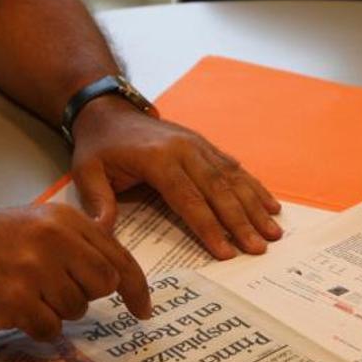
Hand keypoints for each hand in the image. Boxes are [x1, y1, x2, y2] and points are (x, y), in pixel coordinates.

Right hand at [0, 204, 149, 340]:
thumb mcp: (33, 222)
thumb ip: (76, 236)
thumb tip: (114, 254)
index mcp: (63, 218)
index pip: (117, 255)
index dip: (136, 286)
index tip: (143, 308)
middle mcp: (53, 238)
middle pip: (103, 284)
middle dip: (84, 295)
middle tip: (52, 290)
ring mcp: (36, 268)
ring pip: (77, 308)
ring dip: (55, 311)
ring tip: (24, 292)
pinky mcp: (17, 299)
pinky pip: (50, 328)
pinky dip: (37, 327)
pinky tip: (14, 309)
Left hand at [70, 95, 282, 259]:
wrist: (110, 109)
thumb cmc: (99, 146)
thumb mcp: (86, 172)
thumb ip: (97, 202)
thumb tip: (102, 234)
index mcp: (158, 159)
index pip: (187, 198)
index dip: (208, 226)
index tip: (225, 251)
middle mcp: (185, 150)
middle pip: (218, 190)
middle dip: (241, 221)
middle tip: (260, 247)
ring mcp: (199, 145)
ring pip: (232, 178)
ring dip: (255, 206)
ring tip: (274, 231)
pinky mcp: (205, 145)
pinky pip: (234, 167)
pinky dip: (254, 186)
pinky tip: (271, 204)